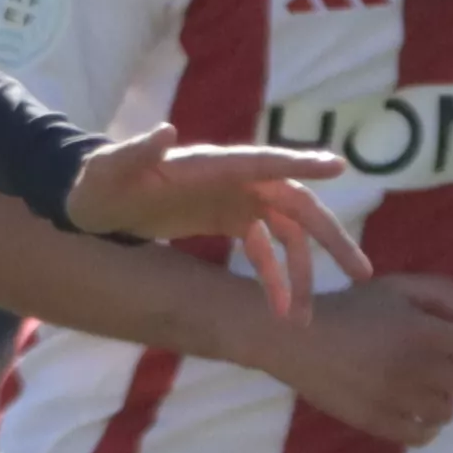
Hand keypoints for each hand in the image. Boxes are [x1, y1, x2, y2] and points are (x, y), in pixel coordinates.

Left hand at [69, 127, 371, 334]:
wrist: (91, 200)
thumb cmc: (100, 180)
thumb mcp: (112, 169)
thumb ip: (138, 152)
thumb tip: (162, 132)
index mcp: (213, 164)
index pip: (264, 161)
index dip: (299, 163)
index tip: (336, 166)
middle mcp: (235, 179)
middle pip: (294, 205)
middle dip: (328, 239)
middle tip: (361, 272)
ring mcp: (236, 200)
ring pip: (285, 236)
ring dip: (300, 275)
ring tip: (304, 319)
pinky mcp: (229, 219)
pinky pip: (264, 250)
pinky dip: (274, 279)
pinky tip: (280, 312)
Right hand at [272, 269, 452, 445]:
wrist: (295, 339)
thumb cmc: (348, 308)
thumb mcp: (395, 286)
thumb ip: (440, 293)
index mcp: (426, 332)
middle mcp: (418, 368)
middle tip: (445, 368)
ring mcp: (398, 398)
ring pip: (447, 411)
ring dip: (443, 400)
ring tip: (427, 392)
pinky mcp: (377, 422)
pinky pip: (421, 435)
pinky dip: (427, 428)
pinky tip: (418, 416)